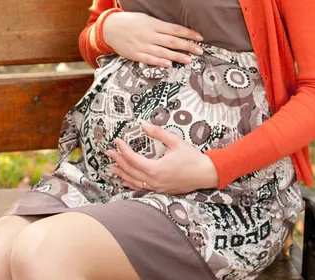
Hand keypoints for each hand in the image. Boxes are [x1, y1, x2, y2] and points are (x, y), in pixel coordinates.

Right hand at [102, 11, 203, 66]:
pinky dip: (159, 62)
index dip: (188, 34)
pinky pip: (149, 59)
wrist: (109, 28)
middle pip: (172, 41)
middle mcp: (149, 34)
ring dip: (177, 56)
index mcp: (153, 24)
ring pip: (162, 52)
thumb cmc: (130, 21)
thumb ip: (160, 25)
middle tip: (200, 51)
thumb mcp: (146, 18)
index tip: (200, 37)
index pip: (175, 29)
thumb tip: (177, 31)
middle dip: (187, 46)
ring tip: (189, 60)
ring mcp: (142, 45)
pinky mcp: (135, 54)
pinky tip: (169, 65)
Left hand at [104, 121, 218, 194]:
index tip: (117, 141)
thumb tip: (143, 124)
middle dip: (118, 161)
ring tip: (111, 168)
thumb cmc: (192, 158)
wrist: (205, 174)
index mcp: (156, 169)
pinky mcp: (161, 191)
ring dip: (122, 174)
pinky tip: (126, 180)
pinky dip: (131, 183)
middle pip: (131, 171)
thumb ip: (158, 133)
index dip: (123, 150)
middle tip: (108, 153)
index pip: (134, 159)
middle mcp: (154, 181)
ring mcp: (157, 188)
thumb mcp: (175, 141)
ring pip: (134, 182)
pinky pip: (141, 188)